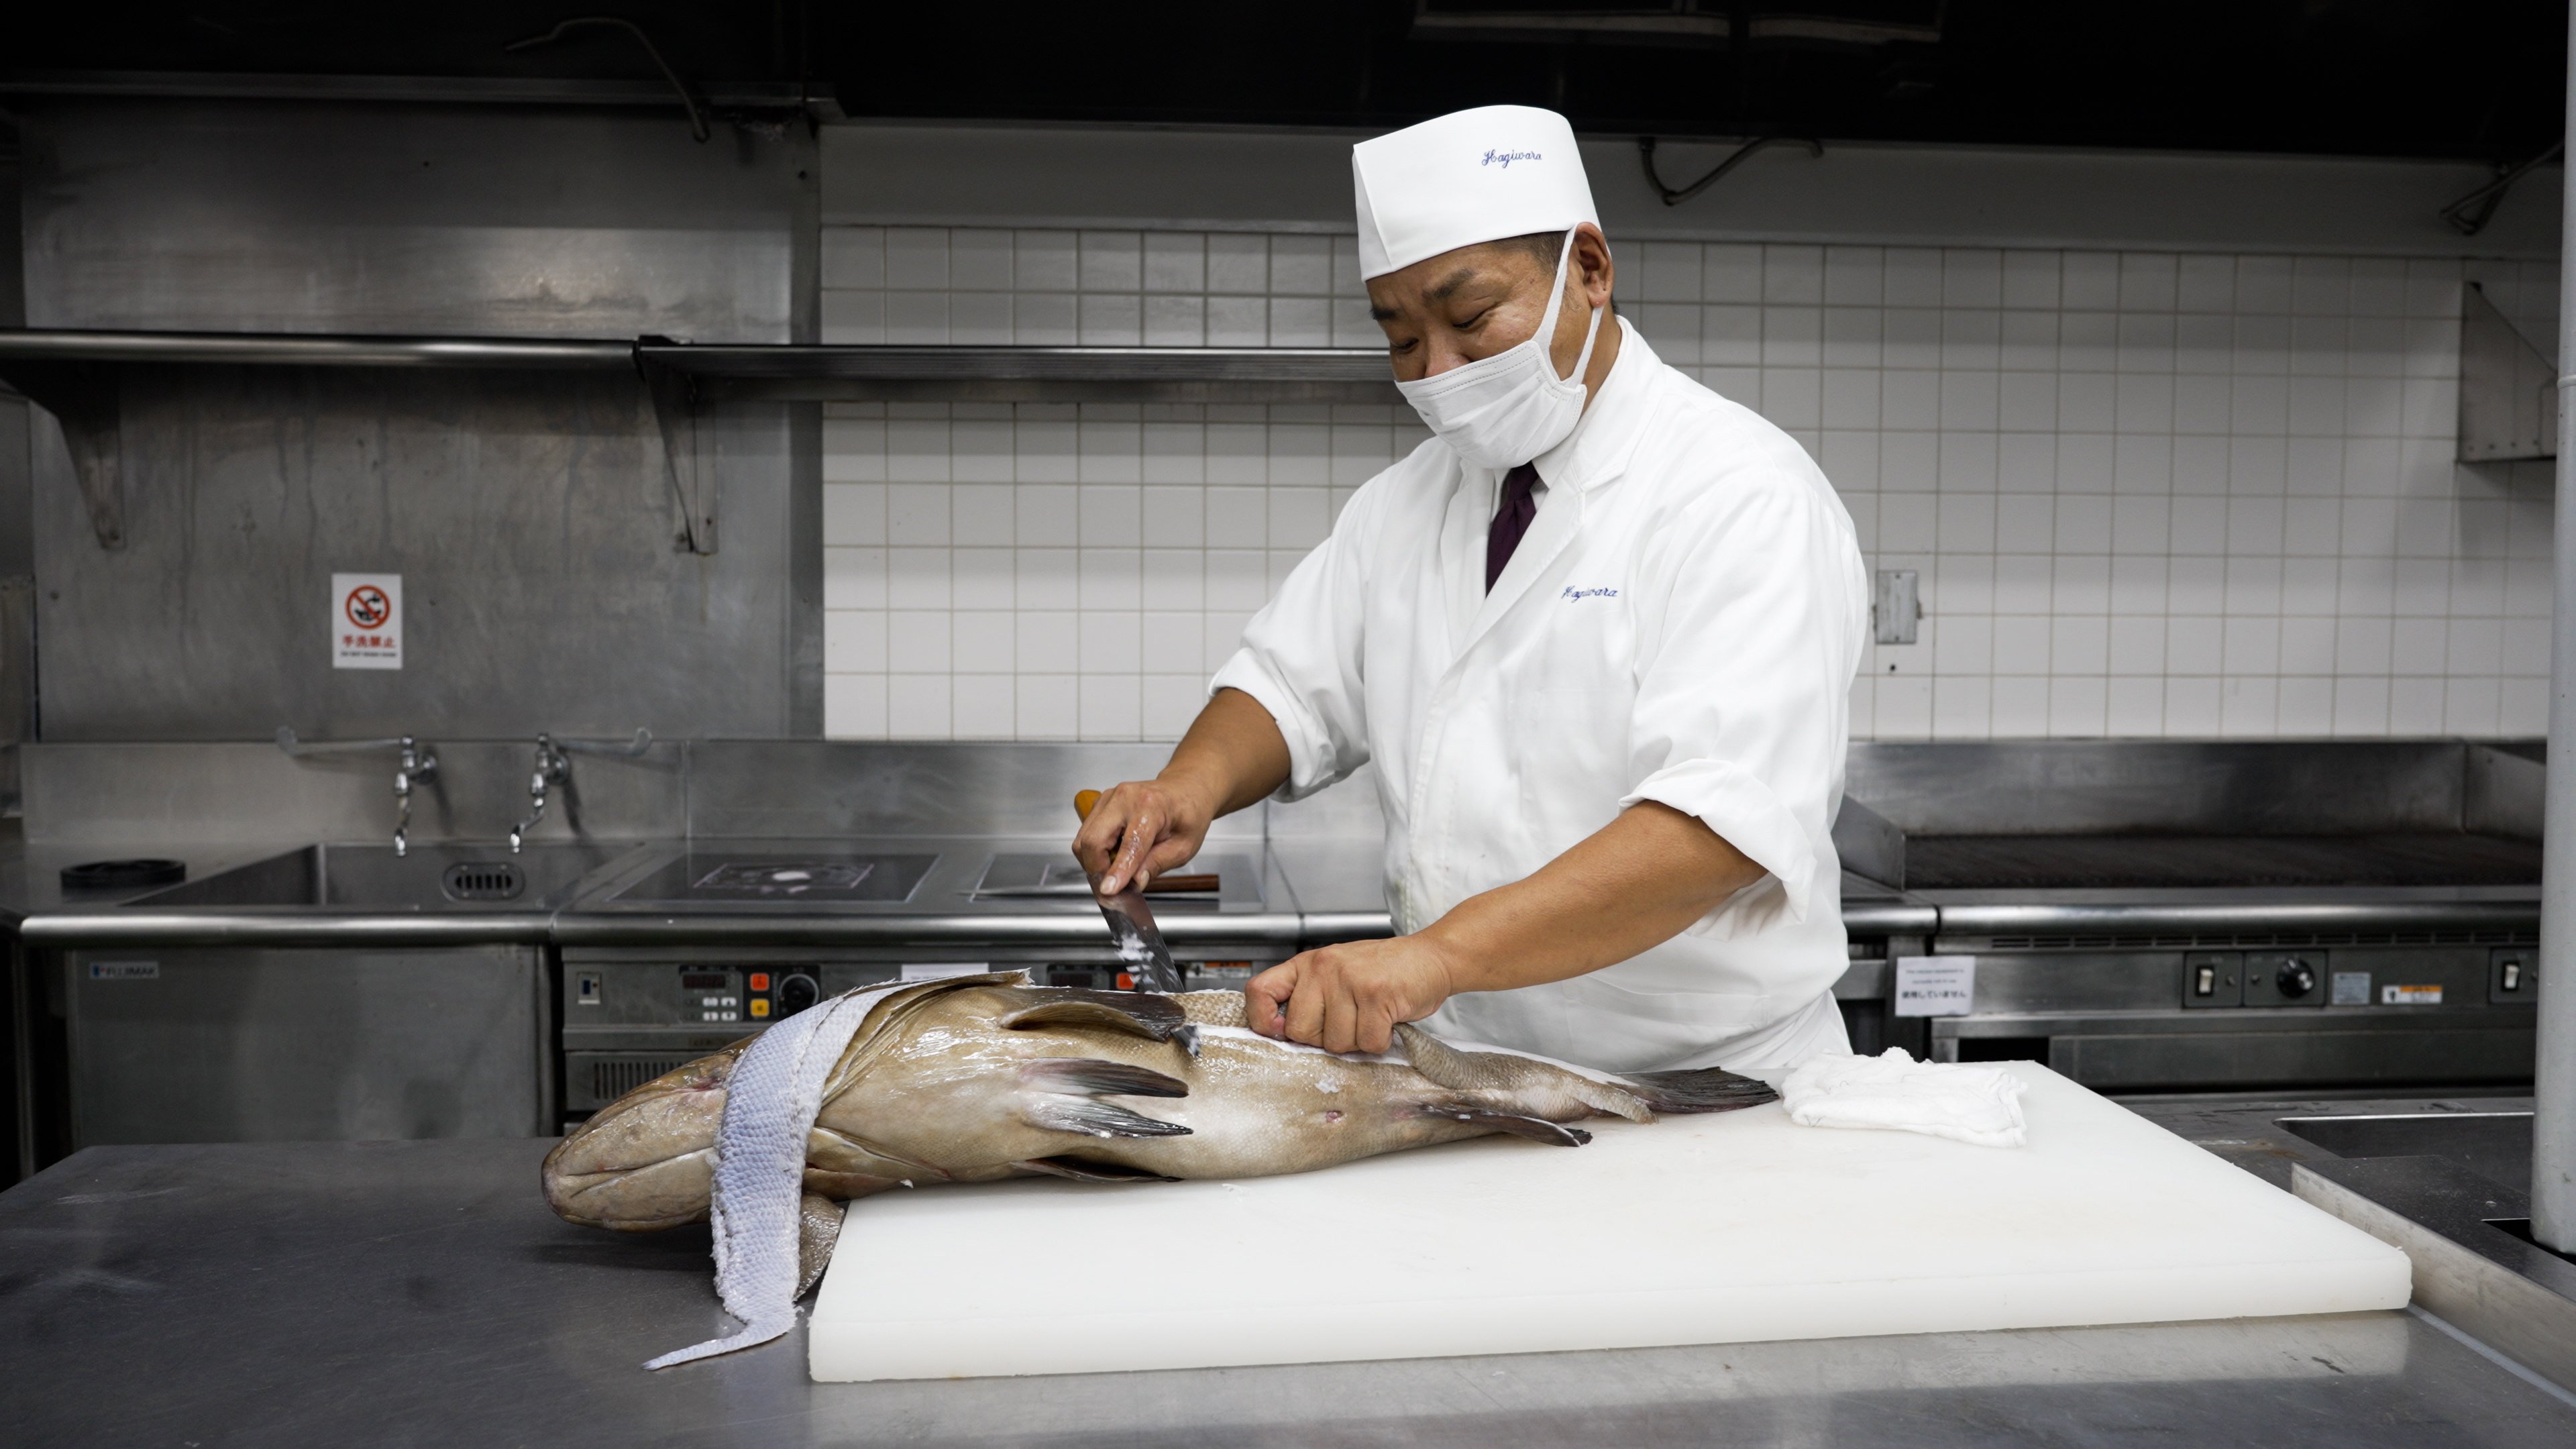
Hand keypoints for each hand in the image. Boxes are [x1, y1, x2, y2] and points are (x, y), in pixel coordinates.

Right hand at [1072, 777, 1218, 894]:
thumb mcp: (1183, 847)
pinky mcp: (1100, 804)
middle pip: (1093, 840)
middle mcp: (1124, 798)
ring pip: (1084, 839)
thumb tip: (1133, 883)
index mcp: (1151, 806)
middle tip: (1113, 885)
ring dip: (1096, 861)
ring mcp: (1108, 799)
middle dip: (1097, 869)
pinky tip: (1116, 852)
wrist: (1184, 790)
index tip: (1109, 891)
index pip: (1129, 845)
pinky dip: (1096, 850)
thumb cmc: (1187, 814)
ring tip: (1120, 866)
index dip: (1117, 871)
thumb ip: (1156, 865)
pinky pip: (1087, 834)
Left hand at [1245, 936, 1463, 1054]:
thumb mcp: (1337, 973)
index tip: (1281, 1032)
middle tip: (1350, 1023)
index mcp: (1308, 964)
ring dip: (1357, 1041)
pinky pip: (1367, 1042)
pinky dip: (1380, 1041)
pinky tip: (1387, 1021)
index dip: (1263, 1020)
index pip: (1260, 991)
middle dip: (1326, 1039)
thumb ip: (1310, 997)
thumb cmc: (1383, 971)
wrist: (1431, 957)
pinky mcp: (1377, 995)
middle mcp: (1323, 968)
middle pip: (1300, 1031)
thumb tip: (1283, 1033)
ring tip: (1372, 1017)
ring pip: (1336, 1042)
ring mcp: (1350, 980)